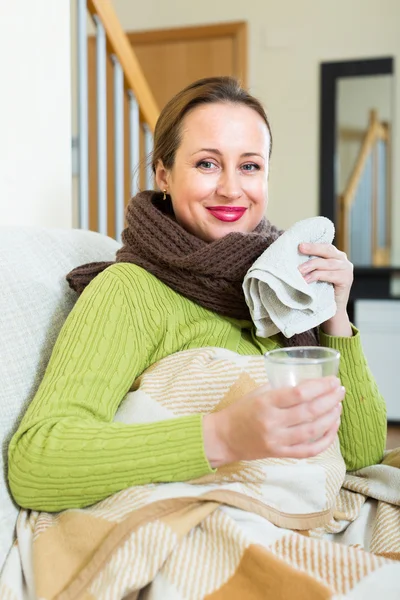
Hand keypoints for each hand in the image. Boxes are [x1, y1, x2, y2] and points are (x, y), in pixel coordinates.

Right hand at [203, 377, 343, 466]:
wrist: (223, 438)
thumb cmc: (241, 411)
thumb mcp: (257, 393)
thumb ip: (281, 389)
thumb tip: (309, 383)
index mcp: (266, 402)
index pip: (299, 393)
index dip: (320, 386)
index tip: (333, 380)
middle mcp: (273, 422)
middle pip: (310, 411)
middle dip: (330, 400)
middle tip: (340, 390)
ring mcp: (277, 440)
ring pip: (312, 430)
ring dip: (331, 418)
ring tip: (338, 406)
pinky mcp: (280, 454)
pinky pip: (308, 450)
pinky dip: (325, 441)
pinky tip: (333, 429)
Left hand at [298, 242, 353, 335]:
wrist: (332, 311)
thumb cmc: (320, 291)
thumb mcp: (315, 274)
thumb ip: (311, 265)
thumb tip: (291, 256)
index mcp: (336, 255)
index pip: (324, 246)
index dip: (312, 244)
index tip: (299, 244)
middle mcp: (343, 260)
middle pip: (327, 250)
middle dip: (313, 248)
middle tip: (300, 248)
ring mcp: (347, 269)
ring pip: (327, 263)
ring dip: (312, 265)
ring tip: (299, 270)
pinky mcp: (347, 280)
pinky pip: (330, 275)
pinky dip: (317, 276)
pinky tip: (306, 280)